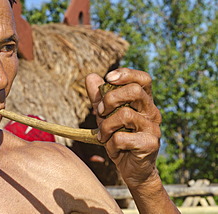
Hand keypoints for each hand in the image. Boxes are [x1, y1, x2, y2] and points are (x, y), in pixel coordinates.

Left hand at [85, 68, 161, 187]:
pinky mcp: (150, 144)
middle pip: (134, 91)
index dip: (126, 74)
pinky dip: (110, 145)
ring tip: (104, 136)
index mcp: (143, 102)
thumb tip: (90, 76)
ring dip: (106, 126)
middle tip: (100, 112)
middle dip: (110, 99)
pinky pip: (121, 138)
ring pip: (125, 115)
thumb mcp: (106, 116)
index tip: (108, 78)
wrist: (132, 170)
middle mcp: (152, 112)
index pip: (143, 78)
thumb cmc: (119, 139)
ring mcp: (153, 128)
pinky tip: (113, 150)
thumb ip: (99, 97)